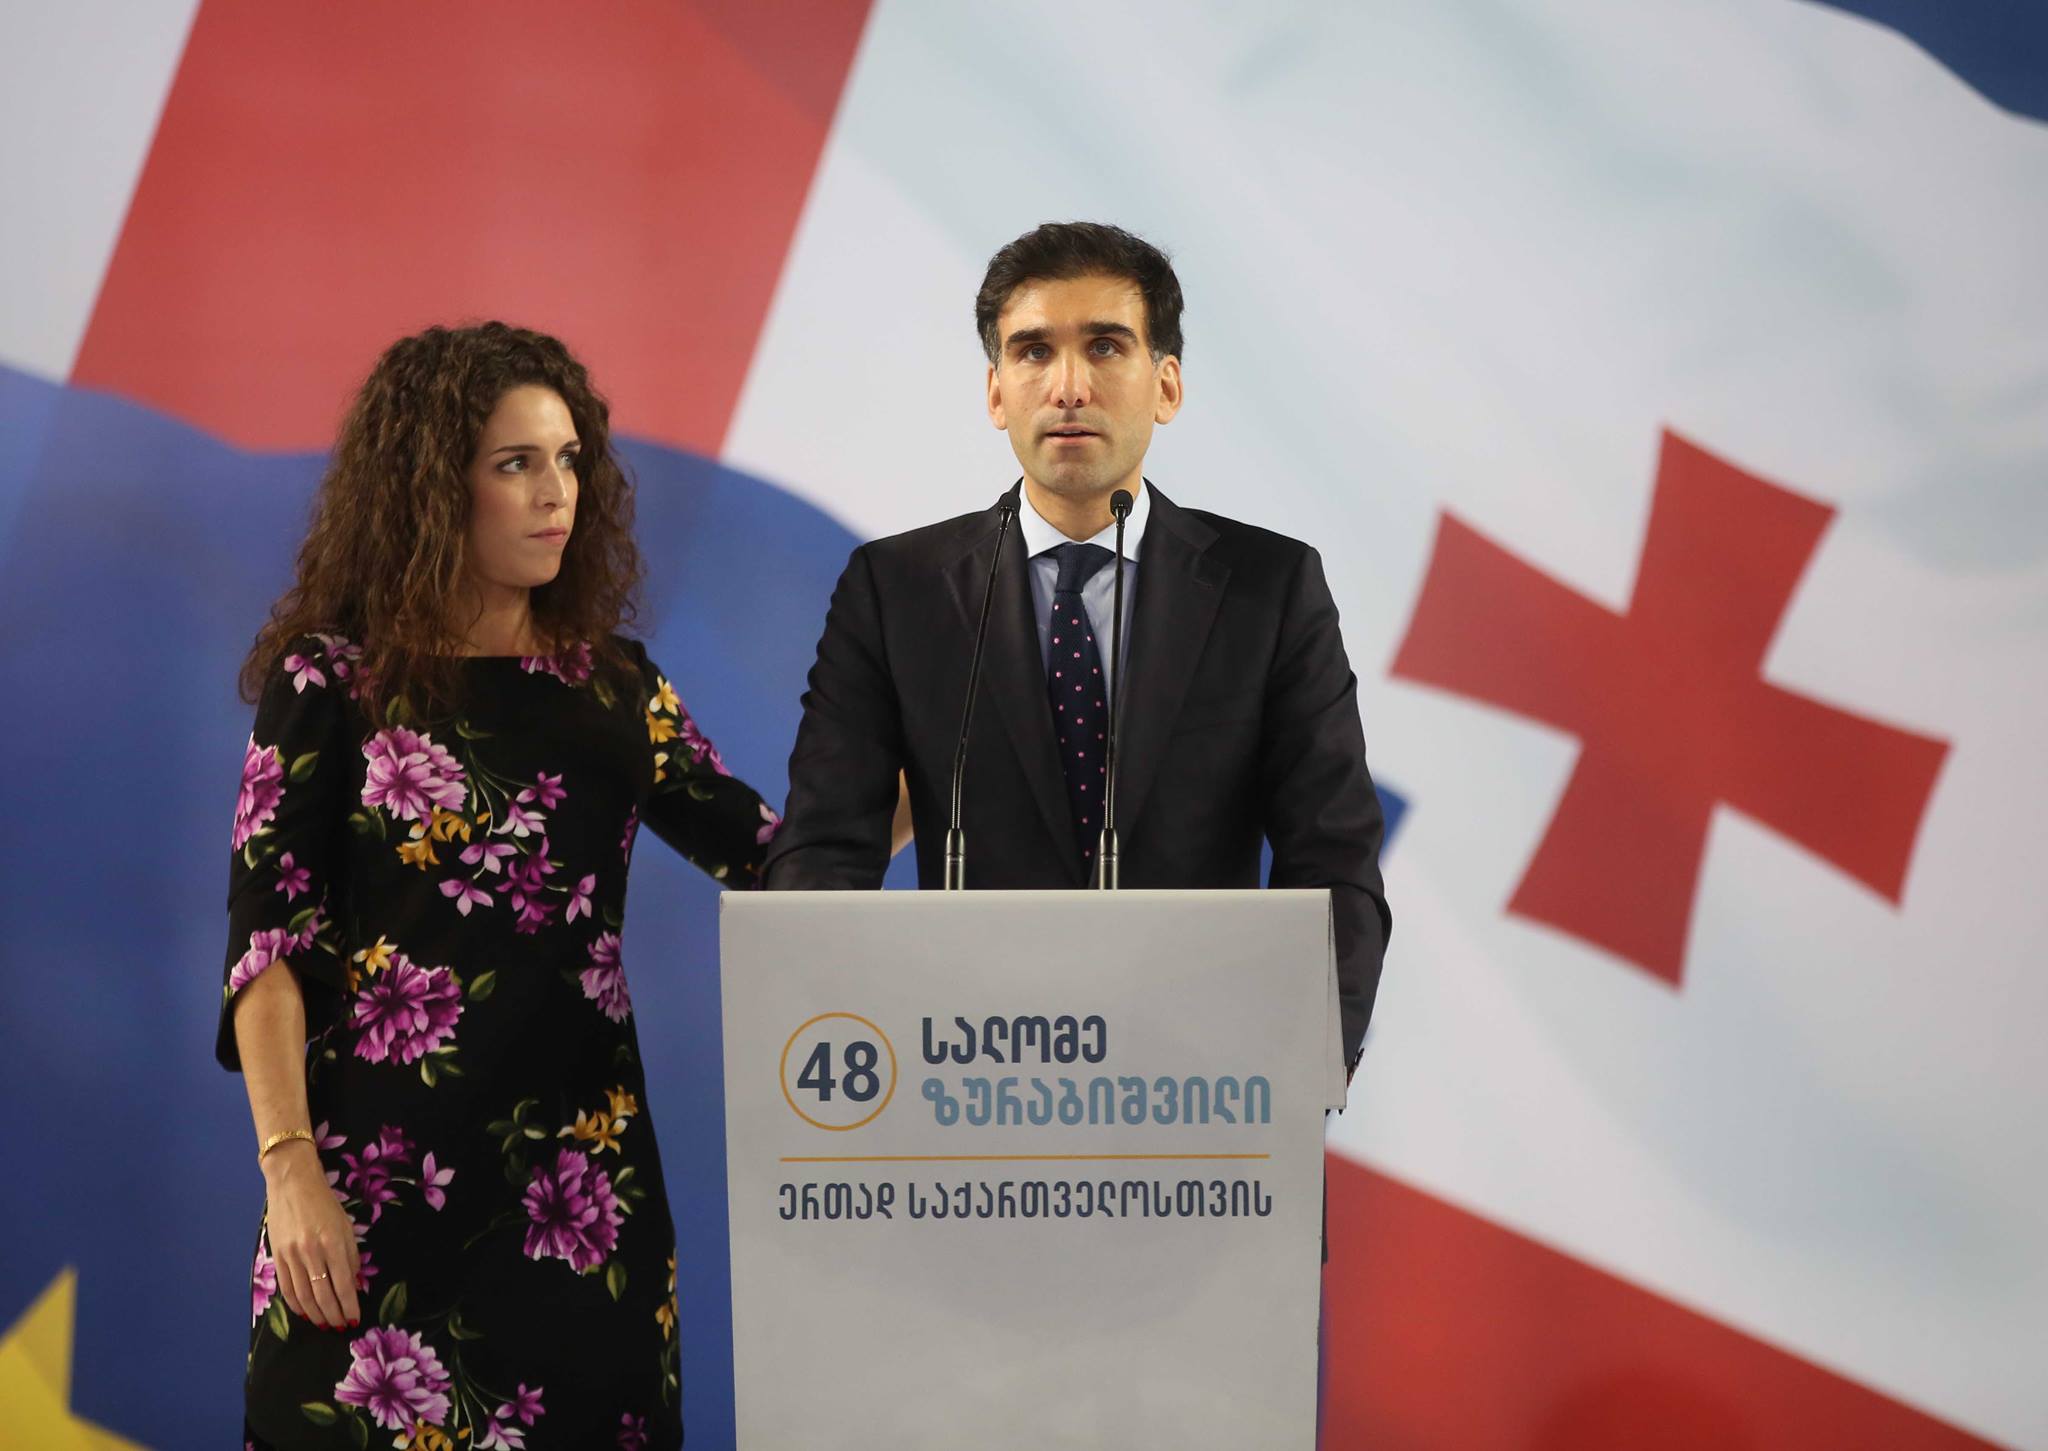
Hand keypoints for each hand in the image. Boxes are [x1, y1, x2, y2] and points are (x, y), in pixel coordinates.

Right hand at [262, 1140, 360, 1329]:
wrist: (292, 1182)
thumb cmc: (324, 1203)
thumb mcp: (345, 1226)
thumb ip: (350, 1256)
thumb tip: (352, 1285)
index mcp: (332, 1242)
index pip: (342, 1284)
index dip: (349, 1305)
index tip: (355, 1319)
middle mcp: (311, 1252)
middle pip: (323, 1294)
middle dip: (333, 1315)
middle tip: (341, 1327)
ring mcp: (291, 1255)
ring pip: (303, 1296)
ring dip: (316, 1314)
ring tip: (325, 1324)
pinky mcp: (276, 1256)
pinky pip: (286, 1288)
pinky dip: (296, 1305)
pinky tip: (305, 1313)